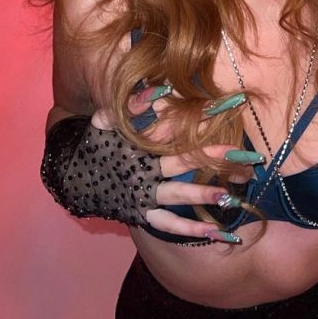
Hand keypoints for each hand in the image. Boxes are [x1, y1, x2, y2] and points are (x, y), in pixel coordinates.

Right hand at [91, 85, 260, 243]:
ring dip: (204, 195)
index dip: (200, 118)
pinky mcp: (142, 215)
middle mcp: (141, 169)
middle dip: (215, 158)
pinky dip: (193, 230)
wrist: (70, 180)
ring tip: (232, 195)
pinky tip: (219, 231)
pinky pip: (169, 224)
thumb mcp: (104, 120)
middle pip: (182, 161)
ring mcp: (142, 194)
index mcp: (135, 143)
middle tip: (247, 157)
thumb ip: (130, 103)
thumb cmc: (94, 146)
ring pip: (177, 195)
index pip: (172, 127)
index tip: (230, 109)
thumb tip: (161, 87)